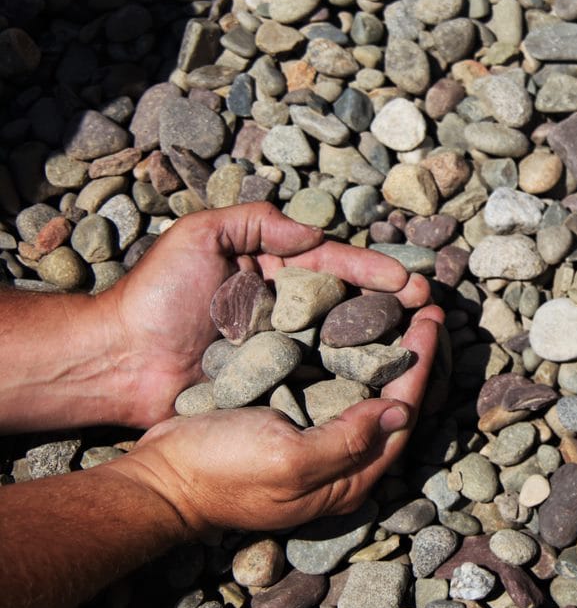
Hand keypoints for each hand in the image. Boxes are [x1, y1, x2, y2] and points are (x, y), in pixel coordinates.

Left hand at [98, 202, 433, 427]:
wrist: (118, 363)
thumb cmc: (155, 296)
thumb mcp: (199, 236)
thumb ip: (256, 221)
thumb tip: (315, 230)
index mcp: (270, 270)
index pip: (332, 263)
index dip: (371, 270)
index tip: (406, 281)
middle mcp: (282, 308)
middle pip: (349, 301)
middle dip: (391, 303)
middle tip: (429, 308)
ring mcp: (281, 349)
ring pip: (342, 340)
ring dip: (383, 339)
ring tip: (420, 341)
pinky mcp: (273, 386)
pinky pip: (319, 379)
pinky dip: (353, 379)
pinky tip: (383, 380)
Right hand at [113, 307, 443, 531]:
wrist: (159, 475)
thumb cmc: (220, 470)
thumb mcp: (289, 460)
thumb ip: (348, 440)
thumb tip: (401, 411)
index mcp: (347, 479)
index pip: (401, 416)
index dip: (420, 367)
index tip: (432, 320)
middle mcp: (338, 462)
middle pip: (390, 401)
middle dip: (411, 353)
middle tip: (426, 306)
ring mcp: (313, 440)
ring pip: (363, 388)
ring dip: (383, 347)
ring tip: (398, 306)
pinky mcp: (289, 421)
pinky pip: (331, 382)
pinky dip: (346, 351)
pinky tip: (350, 321)